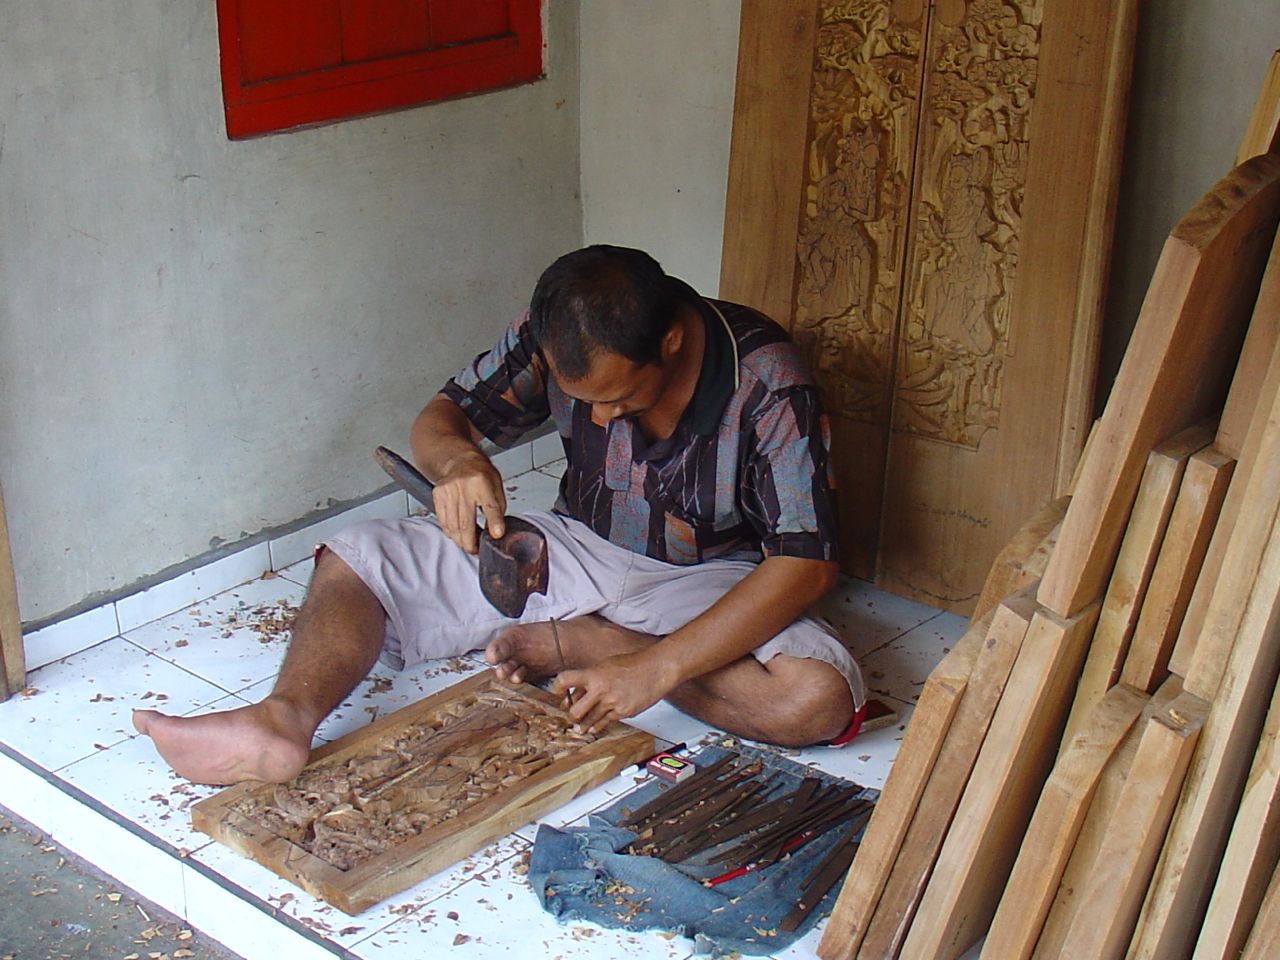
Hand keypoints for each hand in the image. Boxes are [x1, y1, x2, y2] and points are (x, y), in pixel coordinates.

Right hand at [432, 450, 505, 553]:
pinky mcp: (438, 494)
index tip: (496, 535)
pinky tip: (457, 534)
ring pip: (453, 525)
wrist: (461, 460)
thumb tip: (496, 531)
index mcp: (482, 481)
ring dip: (460, 540)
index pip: (490, 506)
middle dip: (471, 542)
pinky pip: (443, 521)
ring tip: (468, 544)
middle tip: (476, 550)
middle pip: (466, 522)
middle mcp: (463, 486)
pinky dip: (450, 531)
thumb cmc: (481, 474)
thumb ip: (498, 508)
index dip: (494, 523)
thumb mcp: (497, 486)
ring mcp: (448, 490)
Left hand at [552, 650, 674, 734]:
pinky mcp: (622, 712)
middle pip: (575, 711)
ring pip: (589, 720)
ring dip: (583, 724)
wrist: (655, 670)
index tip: (557, 691)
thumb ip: (590, 679)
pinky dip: (598, 725)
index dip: (557, 687)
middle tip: (571, 715)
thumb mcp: (606, 666)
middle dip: (572, 714)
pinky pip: (604, 723)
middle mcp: (600, 690)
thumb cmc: (632, 665)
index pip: (565, 680)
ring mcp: (611, 703)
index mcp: (594, 674)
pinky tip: (595, 727)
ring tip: (579, 727)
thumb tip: (576, 693)